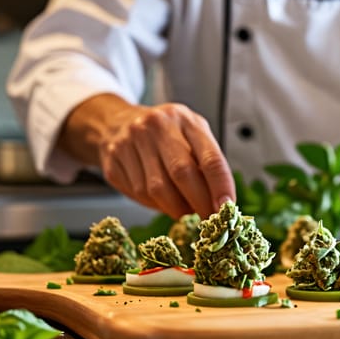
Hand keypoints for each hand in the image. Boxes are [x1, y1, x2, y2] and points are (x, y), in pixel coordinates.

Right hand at [59, 94, 233, 218]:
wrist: (116, 122)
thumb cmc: (165, 134)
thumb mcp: (191, 134)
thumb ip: (206, 162)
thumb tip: (221, 203)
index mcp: (184, 119)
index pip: (209, 157)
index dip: (221, 186)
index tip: (227, 207)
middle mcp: (155, 127)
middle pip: (182, 174)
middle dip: (199, 203)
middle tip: (208, 219)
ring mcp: (129, 143)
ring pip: (157, 190)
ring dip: (176, 208)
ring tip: (184, 209)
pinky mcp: (112, 162)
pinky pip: (138, 194)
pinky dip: (155, 204)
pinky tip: (160, 199)